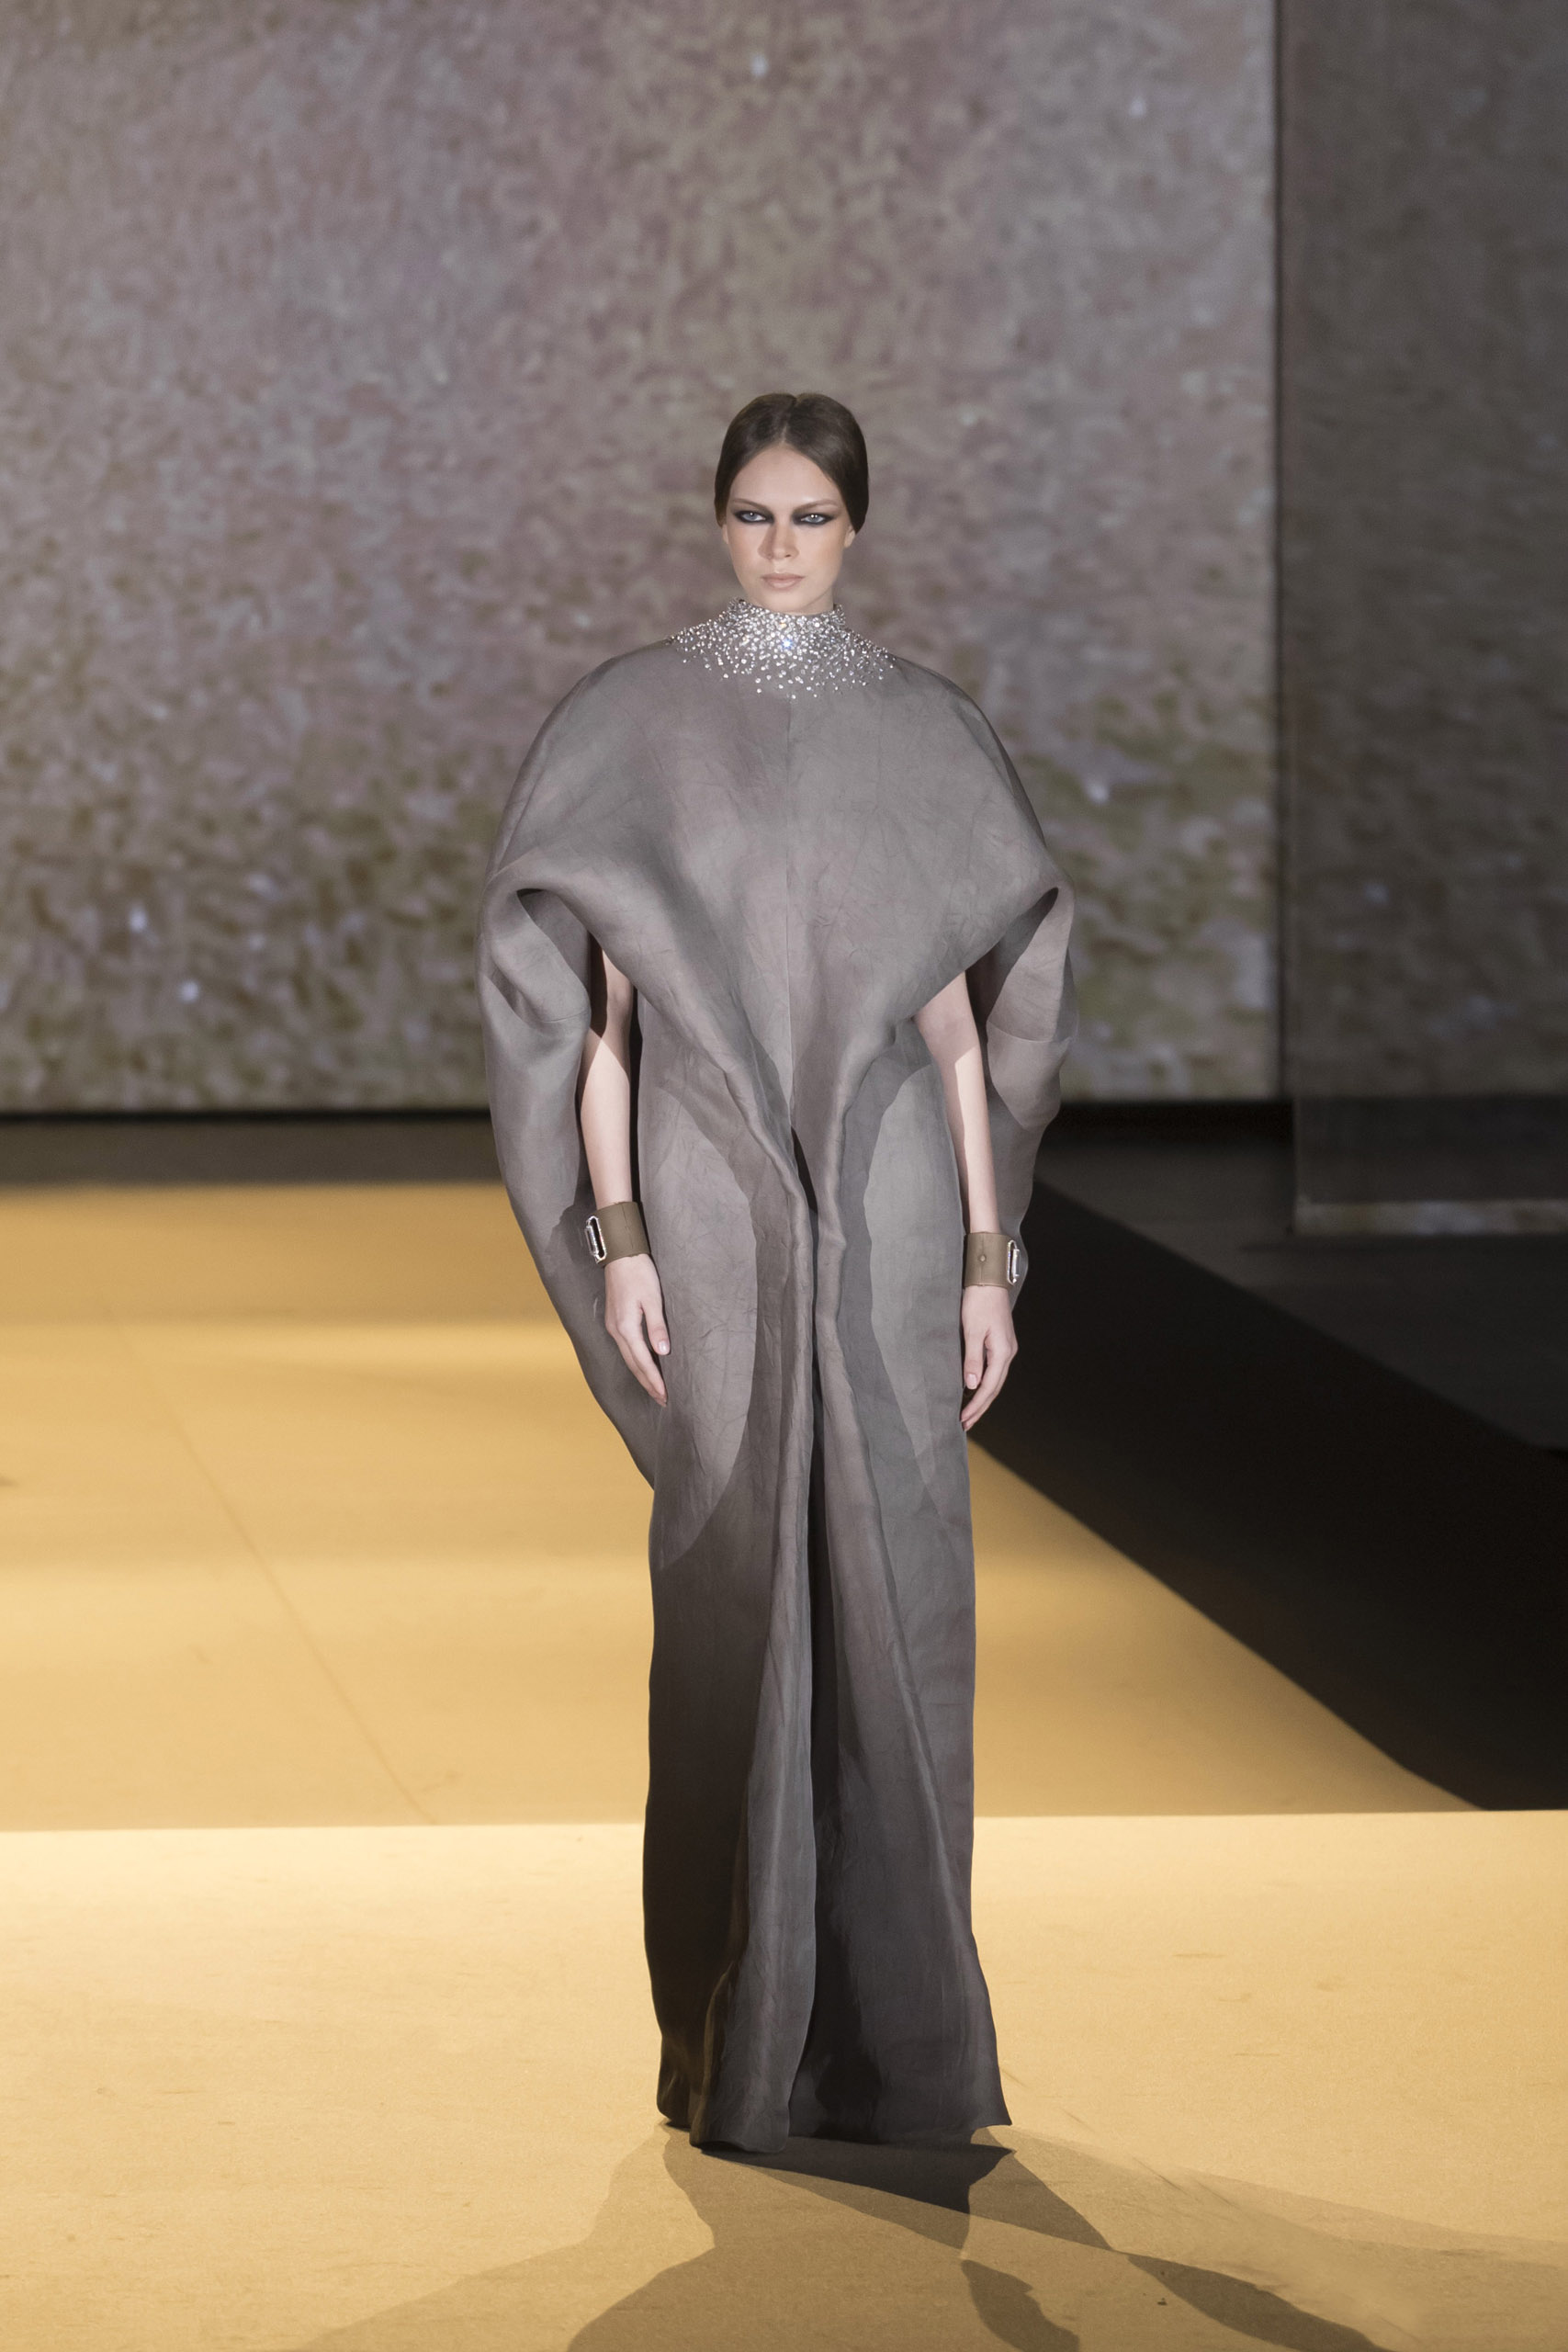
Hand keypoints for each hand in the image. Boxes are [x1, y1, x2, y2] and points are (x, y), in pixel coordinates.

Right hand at [603, 1255, 669, 1404]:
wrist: (620, 1254)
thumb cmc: (639, 1273)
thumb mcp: (653, 1299)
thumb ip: (657, 1327)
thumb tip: (662, 1353)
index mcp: (626, 1327)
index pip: (642, 1361)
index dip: (654, 1380)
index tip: (665, 1395)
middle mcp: (616, 1330)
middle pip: (633, 1364)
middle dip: (648, 1383)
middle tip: (662, 1400)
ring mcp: (613, 1326)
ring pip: (628, 1358)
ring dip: (641, 1374)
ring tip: (654, 1388)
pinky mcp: (614, 1320)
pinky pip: (626, 1348)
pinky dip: (636, 1361)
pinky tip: (643, 1365)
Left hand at [960, 1284, 1016, 1430]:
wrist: (989, 1280)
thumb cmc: (979, 1302)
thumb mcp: (972, 1330)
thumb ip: (973, 1359)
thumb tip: (972, 1385)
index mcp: (1003, 1352)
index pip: (989, 1387)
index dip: (976, 1405)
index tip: (963, 1419)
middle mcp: (1008, 1353)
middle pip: (994, 1388)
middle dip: (980, 1408)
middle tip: (965, 1424)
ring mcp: (1006, 1349)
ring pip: (995, 1381)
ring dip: (982, 1398)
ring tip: (969, 1413)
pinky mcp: (1000, 1344)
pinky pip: (993, 1371)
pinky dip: (984, 1384)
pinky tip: (975, 1390)